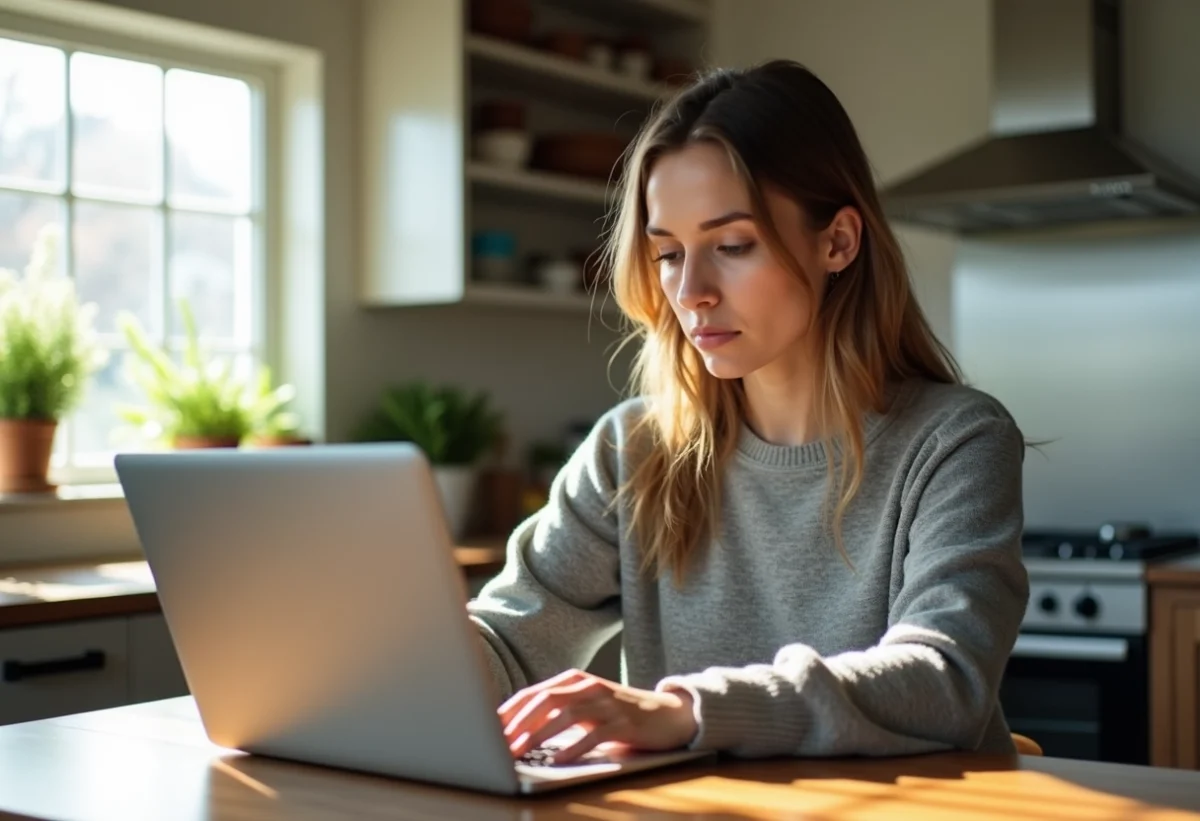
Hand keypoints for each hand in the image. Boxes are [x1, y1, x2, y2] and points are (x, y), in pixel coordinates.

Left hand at [500, 669, 697, 764]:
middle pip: (545, 700)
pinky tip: (558, 760)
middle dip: (518, 722)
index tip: (488, 727)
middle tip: (498, 742)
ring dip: (538, 734)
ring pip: (565, 715)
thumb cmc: (619, 714)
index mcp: (575, 681)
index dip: (509, 710)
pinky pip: (594, 734)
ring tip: (519, 751)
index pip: (534, 693)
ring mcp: (607, 703)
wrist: (668, 714)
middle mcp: (588, 687)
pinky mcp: (623, 722)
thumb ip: (559, 710)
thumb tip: (518, 729)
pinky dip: (573, 747)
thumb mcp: (587, 706)